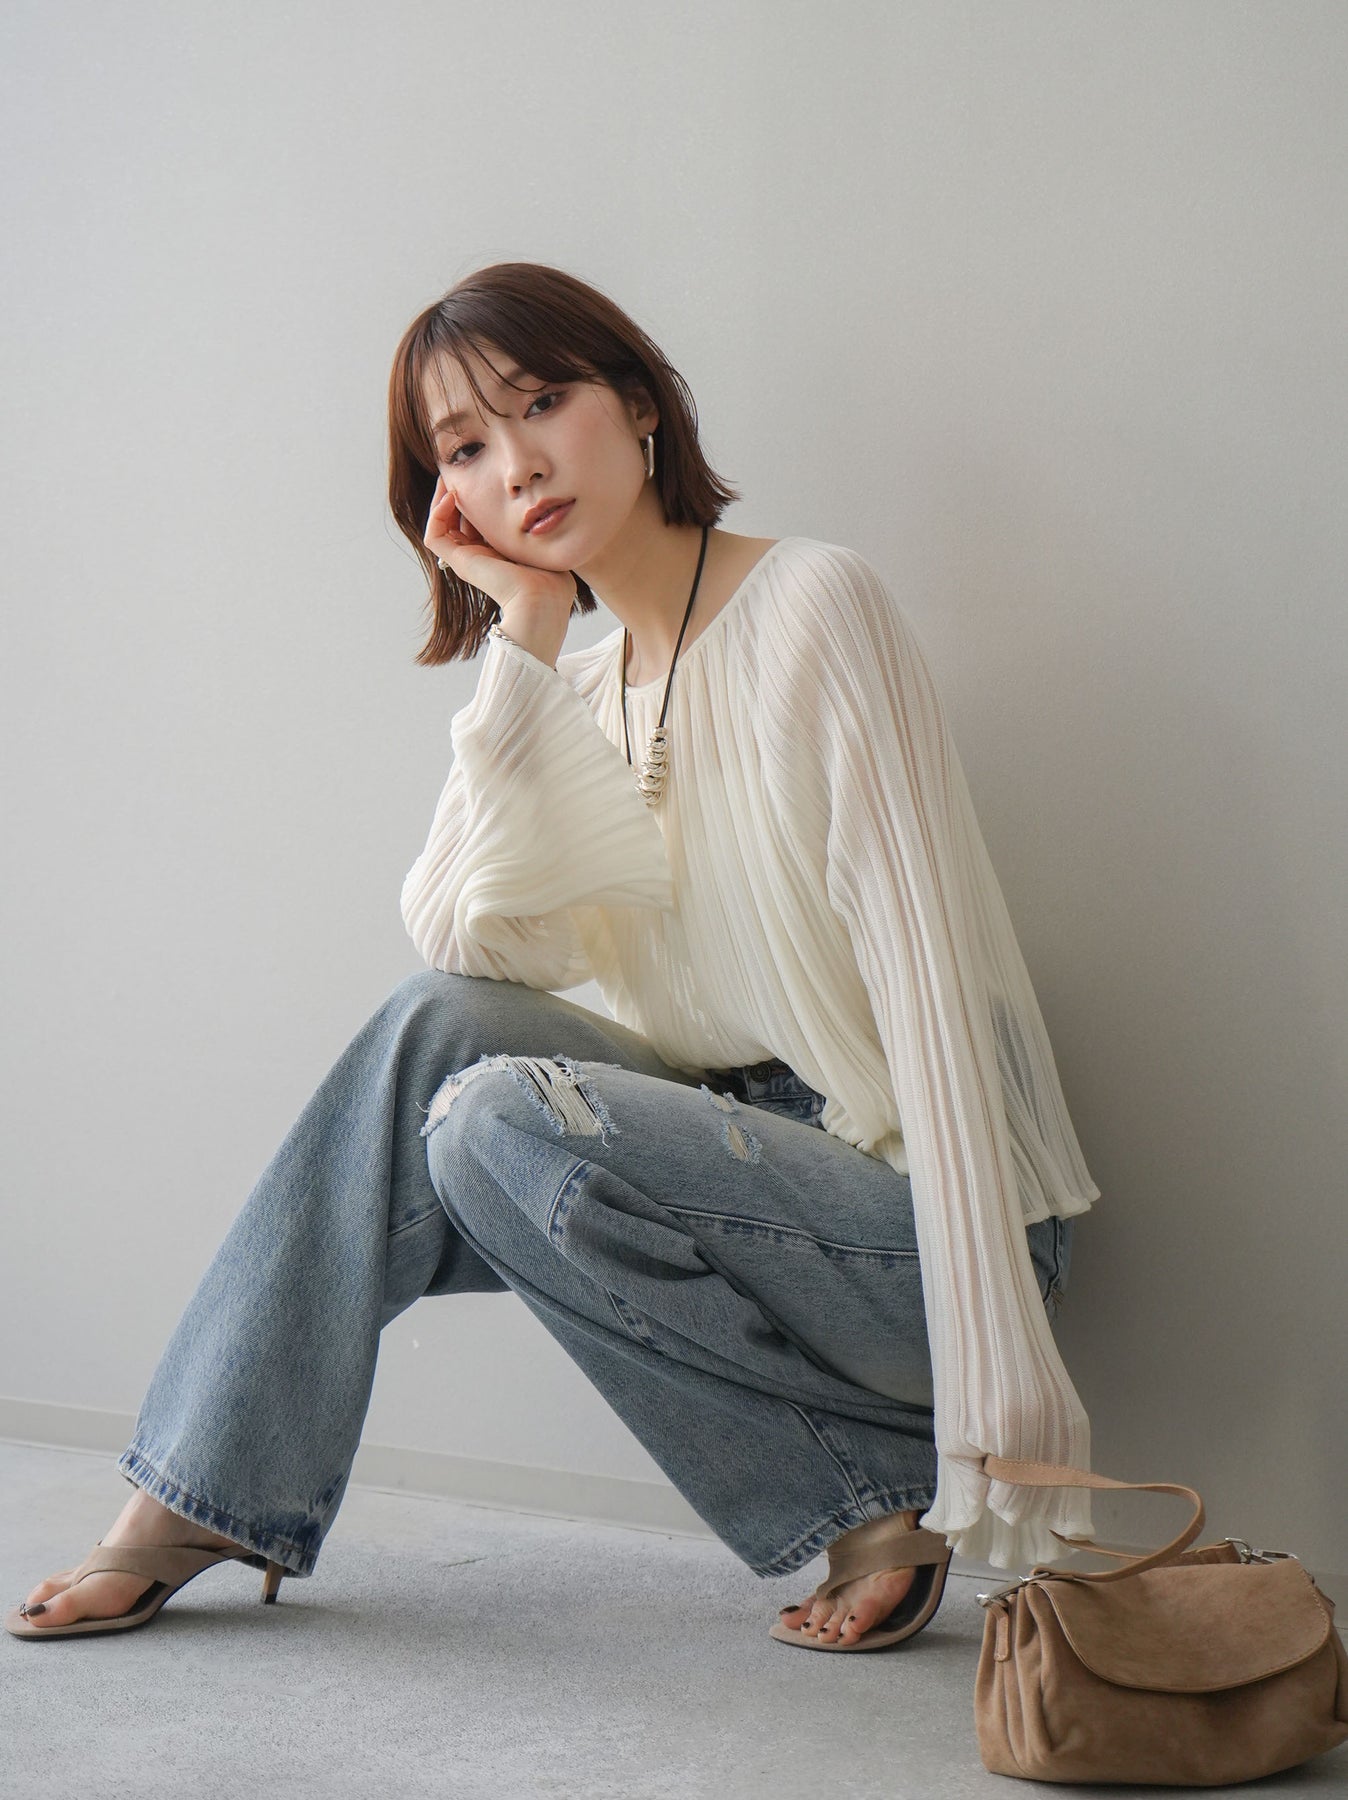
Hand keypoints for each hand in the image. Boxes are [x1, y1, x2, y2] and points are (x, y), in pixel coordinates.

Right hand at [424, 475, 577, 635]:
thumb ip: (538, 525)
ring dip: (441, 499)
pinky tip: (451, 494)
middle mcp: (480, 556)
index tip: (483, 474)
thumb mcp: (544, 542)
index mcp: (499, 553)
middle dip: (458, 493)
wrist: (543, 600)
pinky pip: (434, 535)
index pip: (479, 520)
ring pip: (441, 524)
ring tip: (450, 476)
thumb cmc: (553, 579)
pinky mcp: (460, 563)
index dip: (477, 497)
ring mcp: (467, 560)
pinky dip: (437, 513)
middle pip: (457, 519)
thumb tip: (544, 505)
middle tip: (461, 468)